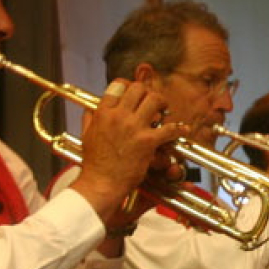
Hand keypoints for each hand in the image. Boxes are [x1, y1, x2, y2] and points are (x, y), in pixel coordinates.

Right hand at [72, 79, 187, 226]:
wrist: (101, 183)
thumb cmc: (94, 163)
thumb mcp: (86, 136)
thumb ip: (89, 119)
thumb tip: (90, 110)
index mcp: (103, 113)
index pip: (118, 85)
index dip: (129, 85)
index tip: (136, 93)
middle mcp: (118, 116)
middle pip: (139, 88)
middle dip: (148, 92)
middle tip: (153, 101)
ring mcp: (134, 128)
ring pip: (155, 100)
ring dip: (162, 103)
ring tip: (164, 111)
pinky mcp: (147, 142)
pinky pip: (169, 128)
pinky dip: (178, 129)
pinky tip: (181, 130)